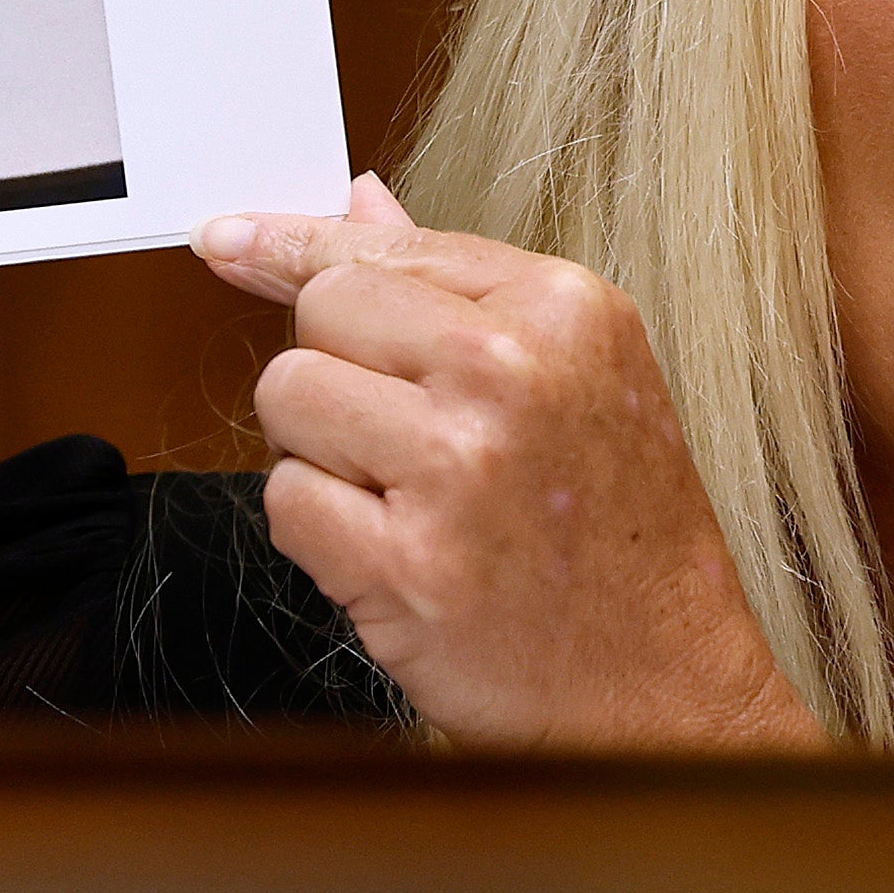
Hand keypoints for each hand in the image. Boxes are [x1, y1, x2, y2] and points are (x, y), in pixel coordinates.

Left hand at [194, 177, 814, 750]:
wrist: (665, 690)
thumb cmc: (619, 541)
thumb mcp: (575, 380)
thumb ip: (456, 288)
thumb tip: (357, 201)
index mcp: (563, 309)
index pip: (379, 249)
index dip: (292, 248)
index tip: (228, 240)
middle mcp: (513, 371)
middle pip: (320, 313)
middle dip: (338, 378)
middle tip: (414, 447)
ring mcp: (458, 466)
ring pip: (287, 397)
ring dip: (324, 456)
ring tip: (414, 503)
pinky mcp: (408, 561)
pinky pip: (286, 499)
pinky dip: (322, 535)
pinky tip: (401, 558)